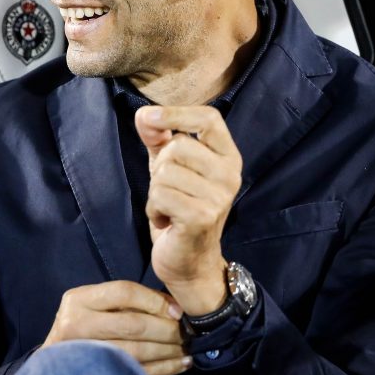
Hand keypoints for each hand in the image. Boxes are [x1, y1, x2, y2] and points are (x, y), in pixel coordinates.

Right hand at [42, 280, 189, 374]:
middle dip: (166, 329)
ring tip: (186, 348)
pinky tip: (180, 363)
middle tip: (185, 332)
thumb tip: (172, 307)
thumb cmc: (83, 323)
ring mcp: (86, 352)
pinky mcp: (97, 373)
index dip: (154, 300)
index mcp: (79, 299)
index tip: (177, 310)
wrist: (59, 355)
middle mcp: (78, 323)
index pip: (123, 291)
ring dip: (168, 350)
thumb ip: (125, 301)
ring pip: (136, 351)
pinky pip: (138, 371)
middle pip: (132, 324)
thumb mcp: (94, 303)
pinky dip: (165, 368)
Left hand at [136, 105, 242, 314]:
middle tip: (168, 190)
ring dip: (155, 191)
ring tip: (168, 206)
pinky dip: (154, 209)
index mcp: (227, 156)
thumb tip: (144, 116)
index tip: (148, 116)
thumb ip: (158, 138)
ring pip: (165, 172)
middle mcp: (230, 174)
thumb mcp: (169, 167)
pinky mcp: (203, 216)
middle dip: (159, 168)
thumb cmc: (179, 207)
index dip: (175, 113)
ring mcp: (219, 197)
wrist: (189, 260)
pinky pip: (160, 195)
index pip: (209, 118)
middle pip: (177, 147)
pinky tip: (167, 221)